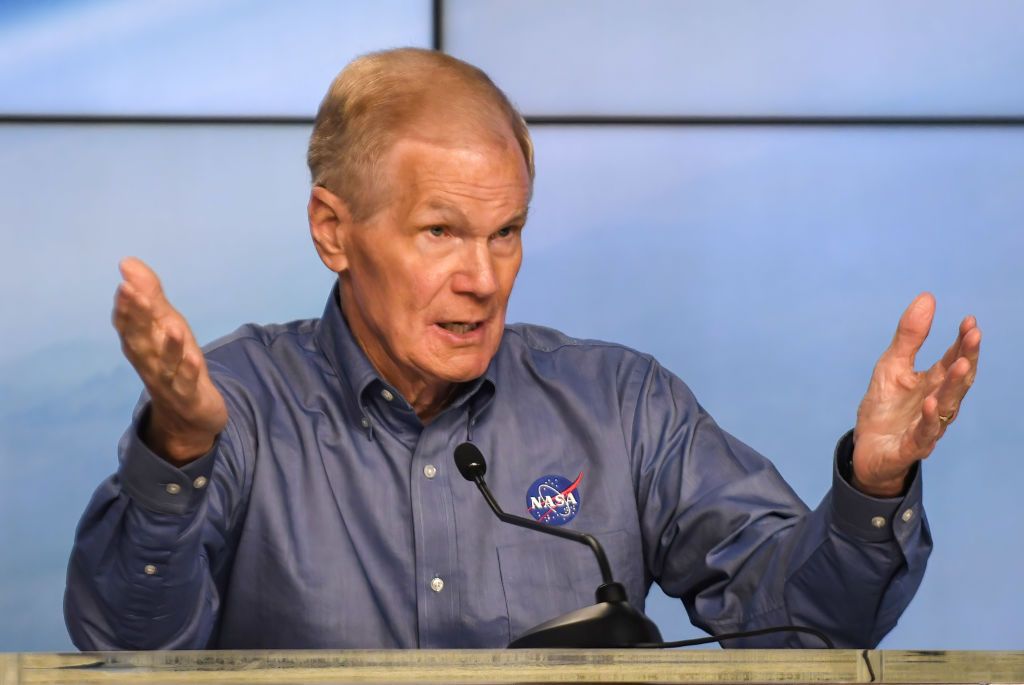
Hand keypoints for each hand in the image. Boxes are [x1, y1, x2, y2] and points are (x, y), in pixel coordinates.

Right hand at [112, 257, 227, 464]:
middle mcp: (150, 361)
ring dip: (168, 345)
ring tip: (172, 325)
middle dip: (137, 317)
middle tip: (131, 293)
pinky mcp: (189, 395)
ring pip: (164, 363)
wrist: (189, 413)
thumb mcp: (165, 324)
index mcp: (141, 343)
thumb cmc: (175, 361)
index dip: (126, 306)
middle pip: (141, 339)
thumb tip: (127, 262)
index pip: (129, 324)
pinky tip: (194, 358)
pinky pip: (187, 383)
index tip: (125, 284)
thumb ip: (149, 296)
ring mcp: (168, 380)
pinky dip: (189, 371)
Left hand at [852, 293, 980, 496]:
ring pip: (946, 407)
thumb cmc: (885, 408)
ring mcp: (925, 427)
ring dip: (954, 386)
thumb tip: (928, 297)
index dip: (963, 342)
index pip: (953, 360)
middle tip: (974, 335)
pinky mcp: (910, 447)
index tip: (969, 321)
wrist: (868, 451)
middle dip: (966, 358)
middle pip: (957, 381)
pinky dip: (927, 419)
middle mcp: (936, 404)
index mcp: (933, 383)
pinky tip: (930, 402)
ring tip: (960, 364)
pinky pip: (923, 434)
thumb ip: (909, 337)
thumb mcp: (891, 366)